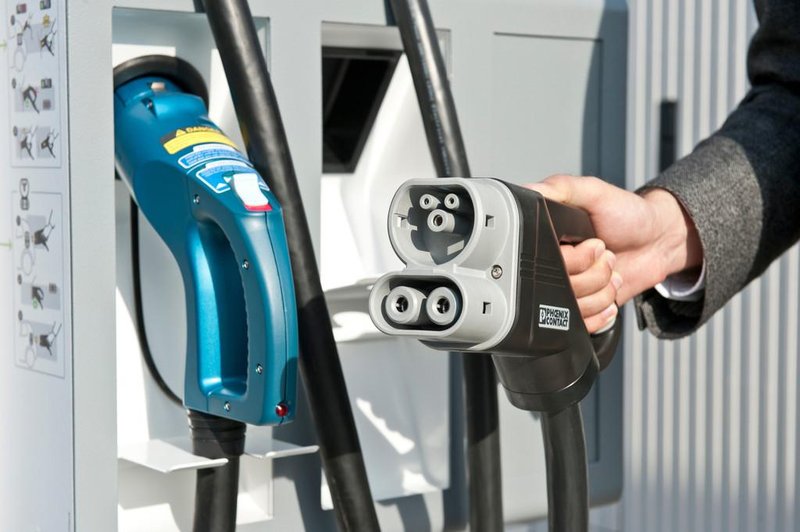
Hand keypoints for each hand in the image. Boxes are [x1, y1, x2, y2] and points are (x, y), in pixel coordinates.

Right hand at [528, 175, 701, 314]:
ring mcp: (568, 289)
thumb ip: (561, 187)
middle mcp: (554, 265)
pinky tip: (609, 290)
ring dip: (601, 290)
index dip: (571, 258)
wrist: (659, 241)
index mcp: (548, 238)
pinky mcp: (583, 308)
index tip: (593, 243)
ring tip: (610, 270)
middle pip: (557, 288)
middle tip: (605, 253)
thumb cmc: (629, 214)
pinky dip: (602, 310)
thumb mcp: (594, 191)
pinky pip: (582, 324)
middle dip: (592, 273)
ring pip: (572, 308)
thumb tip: (528, 191)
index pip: (541, 263)